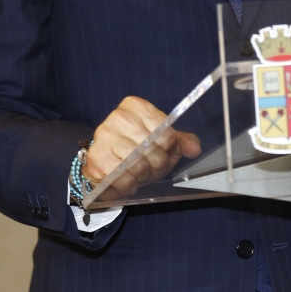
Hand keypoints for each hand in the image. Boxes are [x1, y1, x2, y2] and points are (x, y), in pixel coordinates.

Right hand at [84, 96, 201, 200]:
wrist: (104, 161)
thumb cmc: (137, 148)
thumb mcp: (163, 140)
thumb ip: (181, 142)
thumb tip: (194, 149)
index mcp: (136, 106)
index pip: (166, 133)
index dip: (169, 150)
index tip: (164, 152)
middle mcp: (118, 117)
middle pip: (153, 150)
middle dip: (157, 166)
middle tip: (152, 168)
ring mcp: (104, 137)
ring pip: (138, 165)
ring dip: (143, 176)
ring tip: (140, 174)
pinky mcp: (96, 159)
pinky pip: (123, 179)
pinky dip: (130, 185)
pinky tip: (128, 181)